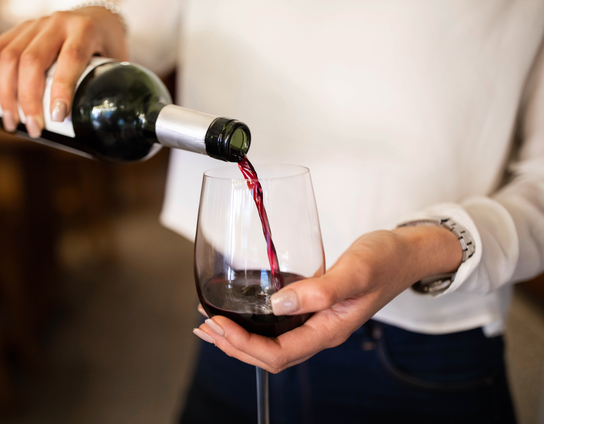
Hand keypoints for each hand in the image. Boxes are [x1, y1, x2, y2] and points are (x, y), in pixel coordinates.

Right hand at [0, 7, 127, 136]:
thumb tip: (108, 127)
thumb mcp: (118, 63)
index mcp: (85, 30)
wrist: (97, 17)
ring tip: (11, 122)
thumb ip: (112, 88)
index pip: (70, 58)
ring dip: (5, 94)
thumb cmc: (108, 46)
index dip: (61, 89)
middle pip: (32, 60)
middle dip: (28, 100)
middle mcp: (58, 23)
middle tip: (32, 129)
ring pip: (10, 57)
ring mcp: (35, 24)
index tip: (57, 118)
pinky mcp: (19, 29)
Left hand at [193, 226, 462, 372]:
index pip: (277, 354)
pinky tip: (238, 310)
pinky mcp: (314, 308)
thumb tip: (278, 304)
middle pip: (268, 356)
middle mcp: (320, 331)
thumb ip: (321, 289)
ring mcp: (316, 322)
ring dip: (238, 336)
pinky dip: (252, 322)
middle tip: (203, 325)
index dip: (243, 344)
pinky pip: (277, 326)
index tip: (217, 323)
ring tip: (210, 322)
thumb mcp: (356, 270)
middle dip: (232, 345)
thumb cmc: (386, 260)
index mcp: (328, 330)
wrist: (407, 253)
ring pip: (271, 343)